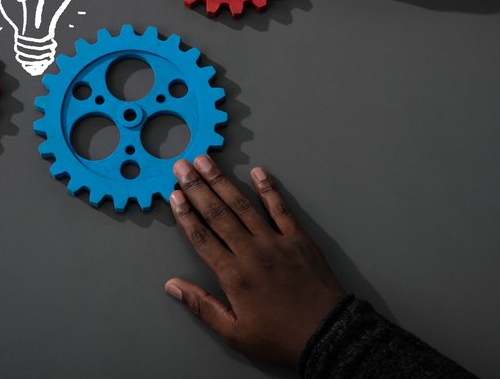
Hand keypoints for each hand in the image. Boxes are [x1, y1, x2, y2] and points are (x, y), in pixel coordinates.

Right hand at [165, 156, 345, 366]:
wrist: (327, 335)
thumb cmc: (280, 338)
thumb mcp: (234, 333)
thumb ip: (202, 306)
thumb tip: (172, 286)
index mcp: (233, 276)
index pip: (202, 238)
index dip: (185, 215)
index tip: (174, 195)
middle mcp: (252, 253)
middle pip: (217, 214)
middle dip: (197, 188)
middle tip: (181, 167)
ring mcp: (276, 242)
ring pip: (243, 206)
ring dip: (222, 181)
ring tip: (206, 162)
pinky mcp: (299, 239)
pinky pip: (281, 209)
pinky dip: (268, 189)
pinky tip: (257, 172)